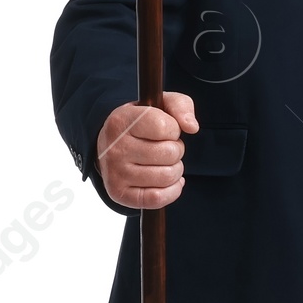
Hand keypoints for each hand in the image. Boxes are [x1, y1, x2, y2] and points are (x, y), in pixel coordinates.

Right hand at [96, 93, 197, 207]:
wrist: (111, 146)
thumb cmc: (141, 124)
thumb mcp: (159, 104)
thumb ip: (180, 106)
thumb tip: (192, 127)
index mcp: (121, 121)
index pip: (165, 127)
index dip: (173, 129)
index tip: (164, 129)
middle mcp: (115, 148)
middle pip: (170, 153)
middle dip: (176, 150)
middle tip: (164, 148)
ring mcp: (115, 173)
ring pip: (168, 176)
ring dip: (175, 170)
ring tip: (163, 163)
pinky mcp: (120, 194)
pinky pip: (159, 198)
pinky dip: (172, 190)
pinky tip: (167, 181)